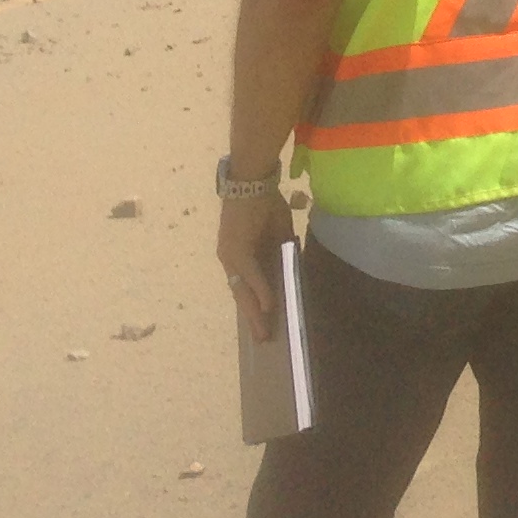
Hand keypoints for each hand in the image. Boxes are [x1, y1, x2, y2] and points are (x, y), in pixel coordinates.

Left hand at [219, 185, 296, 341]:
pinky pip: (250, 276)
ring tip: (265, 332)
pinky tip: (270, 307)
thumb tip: (288, 270)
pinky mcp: (237, 249)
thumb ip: (280, 252)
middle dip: (252, 318)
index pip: (244, 286)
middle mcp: (229, 259)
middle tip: (263, 338)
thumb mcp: (277, 232)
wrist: (253, 179)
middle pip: (241, 294)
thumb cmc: (264, 202)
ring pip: (243, 291)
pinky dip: (260, 291)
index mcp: (237, 255)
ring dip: (254, 313)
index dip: (253, 306)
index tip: (263, 324)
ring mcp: (231, 256)